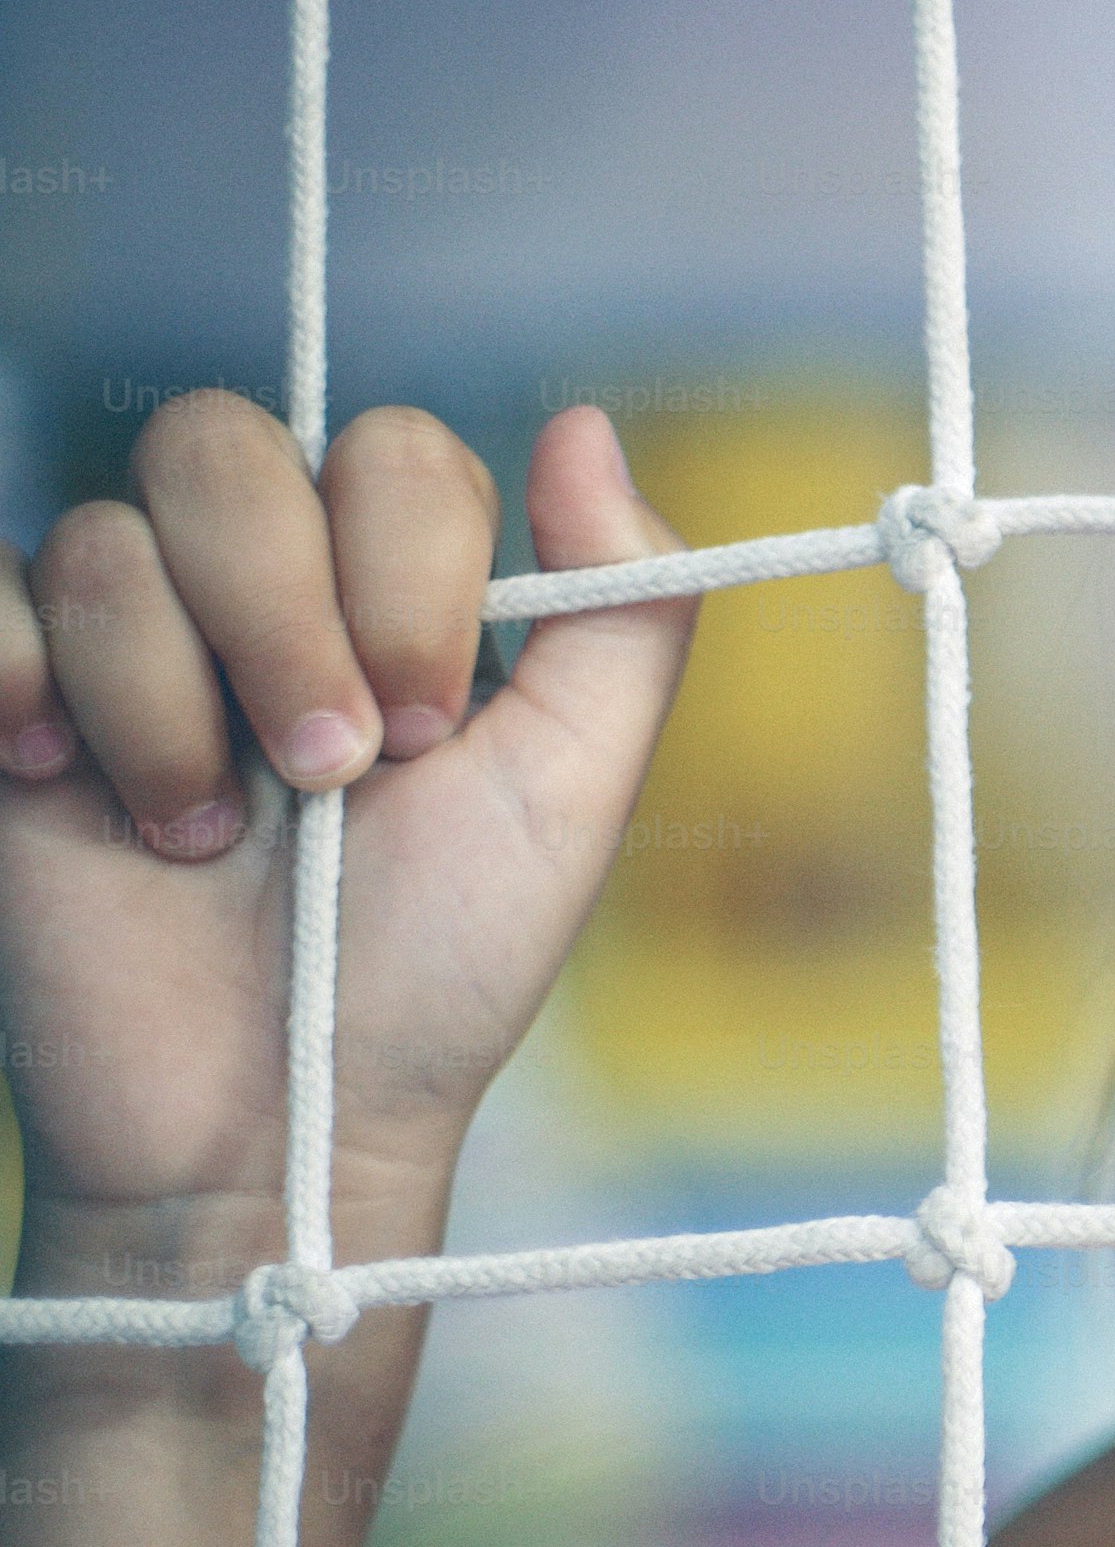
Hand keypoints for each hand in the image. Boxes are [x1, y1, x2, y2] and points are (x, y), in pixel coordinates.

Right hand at [0, 396, 695, 1240]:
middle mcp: (252, 590)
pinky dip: (25, 683)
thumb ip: (620, 609)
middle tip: (323, 776)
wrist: (278, 1122)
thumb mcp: (573, 790)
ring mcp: (118, 641)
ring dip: (169, 704)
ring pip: (107, 539)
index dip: (407, 575)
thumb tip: (582, 423)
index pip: (391, 452)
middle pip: (227, 448)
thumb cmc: (437, 966)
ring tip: (204, 835)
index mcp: (392, 589)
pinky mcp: (3, 701)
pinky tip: (65, 782)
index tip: (426, 735)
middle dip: (283, 620)